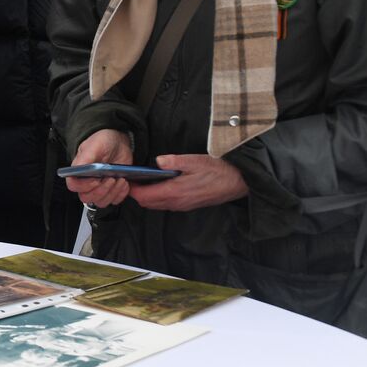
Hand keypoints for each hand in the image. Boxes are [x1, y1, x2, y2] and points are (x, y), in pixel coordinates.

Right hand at [64, 129, 133, 208]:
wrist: (118, 143)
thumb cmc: (103, 142)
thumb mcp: (95, 145)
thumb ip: (85, 157)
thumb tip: (79, 168)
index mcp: (78, 172)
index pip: (74, 186)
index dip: (84, 186)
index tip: (96, 180)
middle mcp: (87, 183)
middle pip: (87, 197)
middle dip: (101, 190)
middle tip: (111, 178)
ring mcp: (99, 188)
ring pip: (101, 202)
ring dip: (112, 193)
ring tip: (120, 179)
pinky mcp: (111, 191)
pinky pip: (114, 201)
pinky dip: (121, 194)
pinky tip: (124, 182)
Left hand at [128, 154, 247, 210]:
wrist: (237, 182)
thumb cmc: (217, 170)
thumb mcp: (195, 160)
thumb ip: (174, 161)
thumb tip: (158, 161)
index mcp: (174, 191)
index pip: (144, 196)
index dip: (132, 189)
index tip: (128, 179)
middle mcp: (176, 202)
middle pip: (147, 203)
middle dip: (137, 193)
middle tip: (134, 179)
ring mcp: (182, 206)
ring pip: (156, 205)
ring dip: (147, 196)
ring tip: (145, 181)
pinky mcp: (187, 206)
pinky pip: (166, 205)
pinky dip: (158, 198)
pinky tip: (161, 185)